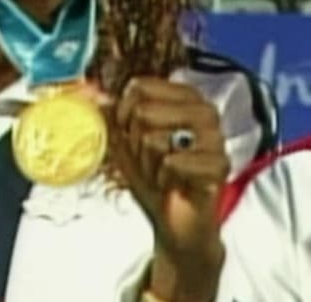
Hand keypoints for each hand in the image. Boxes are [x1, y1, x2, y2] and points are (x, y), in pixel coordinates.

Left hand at [113, 77, 228, 301]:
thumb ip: (111, 117)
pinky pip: (172, 163)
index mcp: (185, 96)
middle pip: (144, 112)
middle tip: (151, 161)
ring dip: (149, 164)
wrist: (176, 222)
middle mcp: (204, 110)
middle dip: (137, 145)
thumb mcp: (126, 145)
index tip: (130, 134)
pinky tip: (176, 185)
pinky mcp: (219, 163)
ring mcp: (215, 136)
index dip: (123, 114)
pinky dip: (164, 179)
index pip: (140, 87)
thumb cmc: (155, 179)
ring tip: (163, 173)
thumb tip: (92, 95)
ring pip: (155, 138)